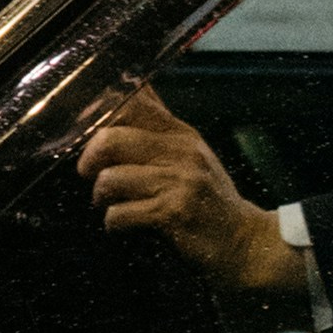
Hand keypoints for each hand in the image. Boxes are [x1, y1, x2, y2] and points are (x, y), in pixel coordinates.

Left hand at [79, 83, 307, 312]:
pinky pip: (119, 214)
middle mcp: (181, 151)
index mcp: (181, 134)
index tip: (87, 132)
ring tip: (111, 204)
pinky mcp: (174, 213)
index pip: (132, 102)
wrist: (245, 242)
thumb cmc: (210, 201)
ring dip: (101, 197)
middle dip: (89, 161)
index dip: (98, 114)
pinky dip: (114, 223)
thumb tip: (134, 90)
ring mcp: (179, 182)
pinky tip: (126, 225)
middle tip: (90, 175)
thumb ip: (159, 128)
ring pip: (109, 179)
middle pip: (110, 139)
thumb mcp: (191, 156)